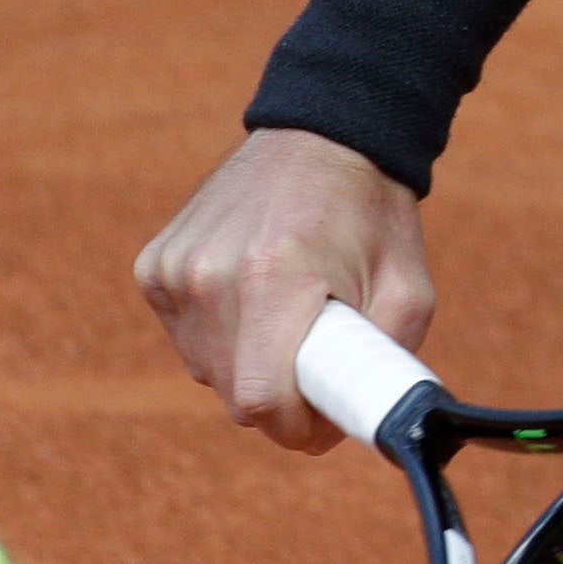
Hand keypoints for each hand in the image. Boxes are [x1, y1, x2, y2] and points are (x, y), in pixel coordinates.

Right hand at [133, 130, 433, 454]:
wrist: (323, 135)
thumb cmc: (373, 215)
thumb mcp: (408, 289)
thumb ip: (387, 364)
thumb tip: (369, 428)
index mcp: (274, 278)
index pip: (262, 401)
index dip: (298, 428)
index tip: (325, 420)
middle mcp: (210, 275)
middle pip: (236, 394)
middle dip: (283, 400)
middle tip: (321, 363)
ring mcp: (174, 269)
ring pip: (208, 371)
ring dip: (251, 364)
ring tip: (292, 313)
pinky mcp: (153, 267)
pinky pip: (188, 337)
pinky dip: (223, 334)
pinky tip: (255, 291)